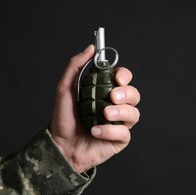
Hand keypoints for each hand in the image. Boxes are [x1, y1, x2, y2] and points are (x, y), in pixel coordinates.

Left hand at [49, 45, 140, 172]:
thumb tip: (91, 48)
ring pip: (134, 113)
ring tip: (104, 115)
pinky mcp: (119, 140)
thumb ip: (75, 66)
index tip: (117, 78)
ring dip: (120, 112)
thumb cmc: (64, 119)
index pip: (124, 79)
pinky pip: (125, 132)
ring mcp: (119, 123)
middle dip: (127, 93)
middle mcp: (115, 106)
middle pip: (134, 94)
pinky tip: (95, 131)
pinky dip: (110, 131)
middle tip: (112, 97)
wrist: (61, 146)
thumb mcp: (64, 89)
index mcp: (105, 92)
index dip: (125, 76)